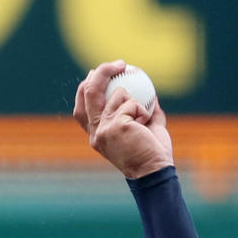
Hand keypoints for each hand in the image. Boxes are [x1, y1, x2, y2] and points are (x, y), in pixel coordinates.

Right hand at [73, 61, 174, 178]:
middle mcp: (96, 133)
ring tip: (143, 118)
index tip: (101, 74)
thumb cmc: (153, 155)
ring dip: (135, 100)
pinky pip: (131, 103)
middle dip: (101, 72)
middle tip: (119, 64)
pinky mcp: (115, 126)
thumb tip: (149, 94)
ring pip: (117, 94)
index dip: (87, 87)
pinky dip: (143, 110)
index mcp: (97, 136)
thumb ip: (142, 112)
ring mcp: (103, 129)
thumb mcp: (143, 130)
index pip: (81, 107)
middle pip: (88, 91)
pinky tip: (146, 124)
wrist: (156, 173)